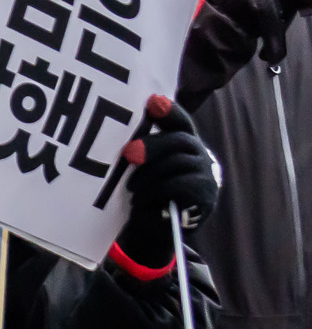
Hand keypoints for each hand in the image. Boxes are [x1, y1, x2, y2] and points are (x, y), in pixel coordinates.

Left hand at [118, 95, 219, 264]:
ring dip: (149, 175)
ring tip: (131, 187)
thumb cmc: (148, 189)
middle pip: (179, 140)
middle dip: (152, 146)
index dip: (169, 111)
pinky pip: (180, 185)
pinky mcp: (206, 194)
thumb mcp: (143, 167)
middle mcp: (199, 153)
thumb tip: (122, 139)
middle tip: (129, 154)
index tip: (153, 102)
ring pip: (177, 163)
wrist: (159, 226)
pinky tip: (142, 199)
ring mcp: (206, 173)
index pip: (180, 121)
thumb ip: (140, 149)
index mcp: (183, 142)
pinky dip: (157, 191)